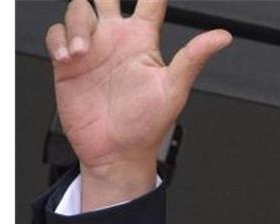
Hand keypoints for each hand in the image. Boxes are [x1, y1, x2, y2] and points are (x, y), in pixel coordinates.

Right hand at [44, 0, 230, 209]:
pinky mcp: (67, 62)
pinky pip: (56, 33)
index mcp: (143, 40)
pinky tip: (67, 58)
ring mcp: (91, 48)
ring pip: (78, 10)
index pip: (150, 1)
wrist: (116, 152)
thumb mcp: (174, 88)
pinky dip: (58, 39)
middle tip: (102, 3)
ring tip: (82, 52)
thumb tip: (223, 37)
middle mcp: (116, 39)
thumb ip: (194, 58)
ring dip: (77, 24)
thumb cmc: (147, 125)